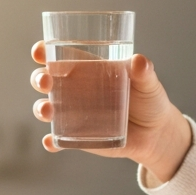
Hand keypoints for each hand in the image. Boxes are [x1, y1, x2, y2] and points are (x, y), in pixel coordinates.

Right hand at [30, 43, 191, 182]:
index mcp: (88, 70)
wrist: (156, 133)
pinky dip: (52, 142)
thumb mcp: (148, 83)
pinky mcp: (78, 138)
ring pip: (48, 109)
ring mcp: (74, 114)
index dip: (45, 52)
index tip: (39, 51)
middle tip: (45, 81)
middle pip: (47, 81)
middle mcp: (75, 90)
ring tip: (47, 111)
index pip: (61, 56)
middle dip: (39, 79)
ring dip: (41, 109)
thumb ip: (144, 72)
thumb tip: (139, 61)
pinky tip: (51, 143)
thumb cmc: (150, 100)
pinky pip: (59, 140)